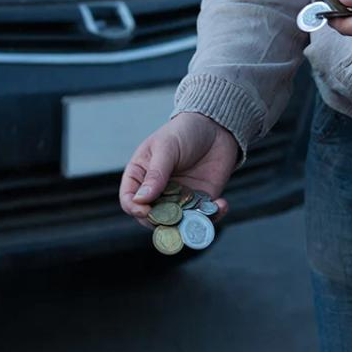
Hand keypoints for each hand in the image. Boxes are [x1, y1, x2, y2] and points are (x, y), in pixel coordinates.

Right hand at [119, 112, 238, 228]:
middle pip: (151, 218)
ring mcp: (179, 198)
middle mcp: (158, 192)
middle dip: (162, 222)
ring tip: (200, 216)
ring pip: (178, 223)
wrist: (215, 126)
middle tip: (175, 217)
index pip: (129, 199)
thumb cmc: (184, 131)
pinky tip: (221, 204)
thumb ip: (156, 174)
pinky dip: (212, 217)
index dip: (135, 209)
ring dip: (188, 225)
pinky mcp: (201, 201)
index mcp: (141, 176)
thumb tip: (141, 200)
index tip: (146, 210)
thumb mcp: (167, 147)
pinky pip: (203, 218)